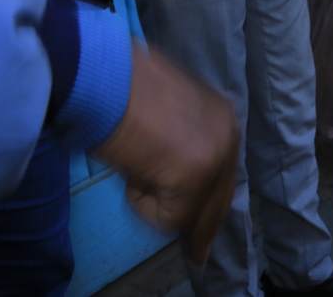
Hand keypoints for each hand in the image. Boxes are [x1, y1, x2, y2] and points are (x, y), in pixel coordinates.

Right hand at [94, 46, 237, 264]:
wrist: (104, 75)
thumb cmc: (122, 88)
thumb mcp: (164, 114)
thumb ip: (180, 142)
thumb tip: (173, 175)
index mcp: (224, 117)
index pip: (224, 175)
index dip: (211, 205)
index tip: (204, 234)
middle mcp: (228, 136)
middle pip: (219, 199)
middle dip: (202, 227)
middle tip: (197, 256)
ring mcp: (215, 157)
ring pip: (191, 210)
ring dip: (156, 201)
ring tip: (134, 169)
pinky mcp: (195, 176)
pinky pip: (168, 215)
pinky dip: (141, 202)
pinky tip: (130, 172)